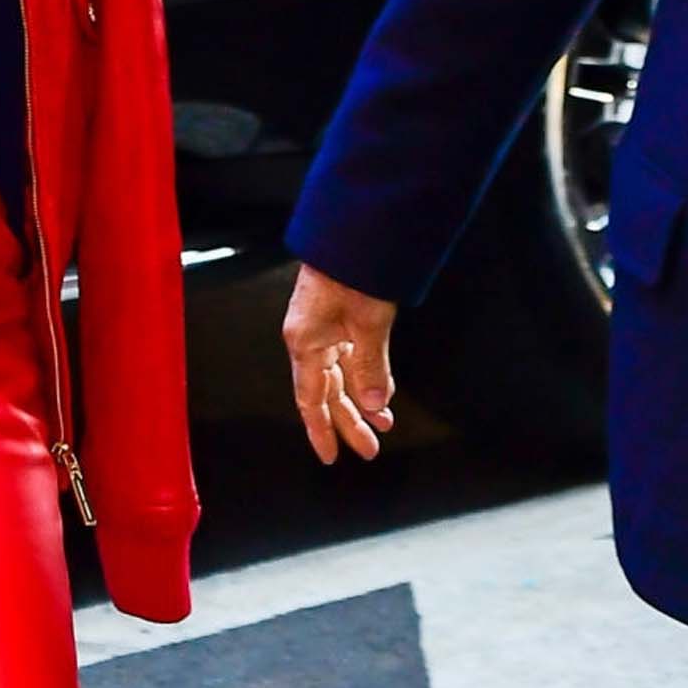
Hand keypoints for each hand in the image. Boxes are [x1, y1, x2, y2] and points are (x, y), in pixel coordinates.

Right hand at [283, 263, 398, 464]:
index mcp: (306, 343)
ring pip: (339, 378)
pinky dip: (365, 378)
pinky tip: (380, 393)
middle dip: (348, 423)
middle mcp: (309, 340)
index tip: (332, 457)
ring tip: (382, 426)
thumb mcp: (369, 323)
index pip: (312, 400)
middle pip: (326, 393)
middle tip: (369, 450)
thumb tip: (375, 406)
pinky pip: (348, 359)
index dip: (322, 430)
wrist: (355, 230)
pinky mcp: (336, 319)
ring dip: (360, 403)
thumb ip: (371, 368)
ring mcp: (322, 330)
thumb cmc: (355, 270)